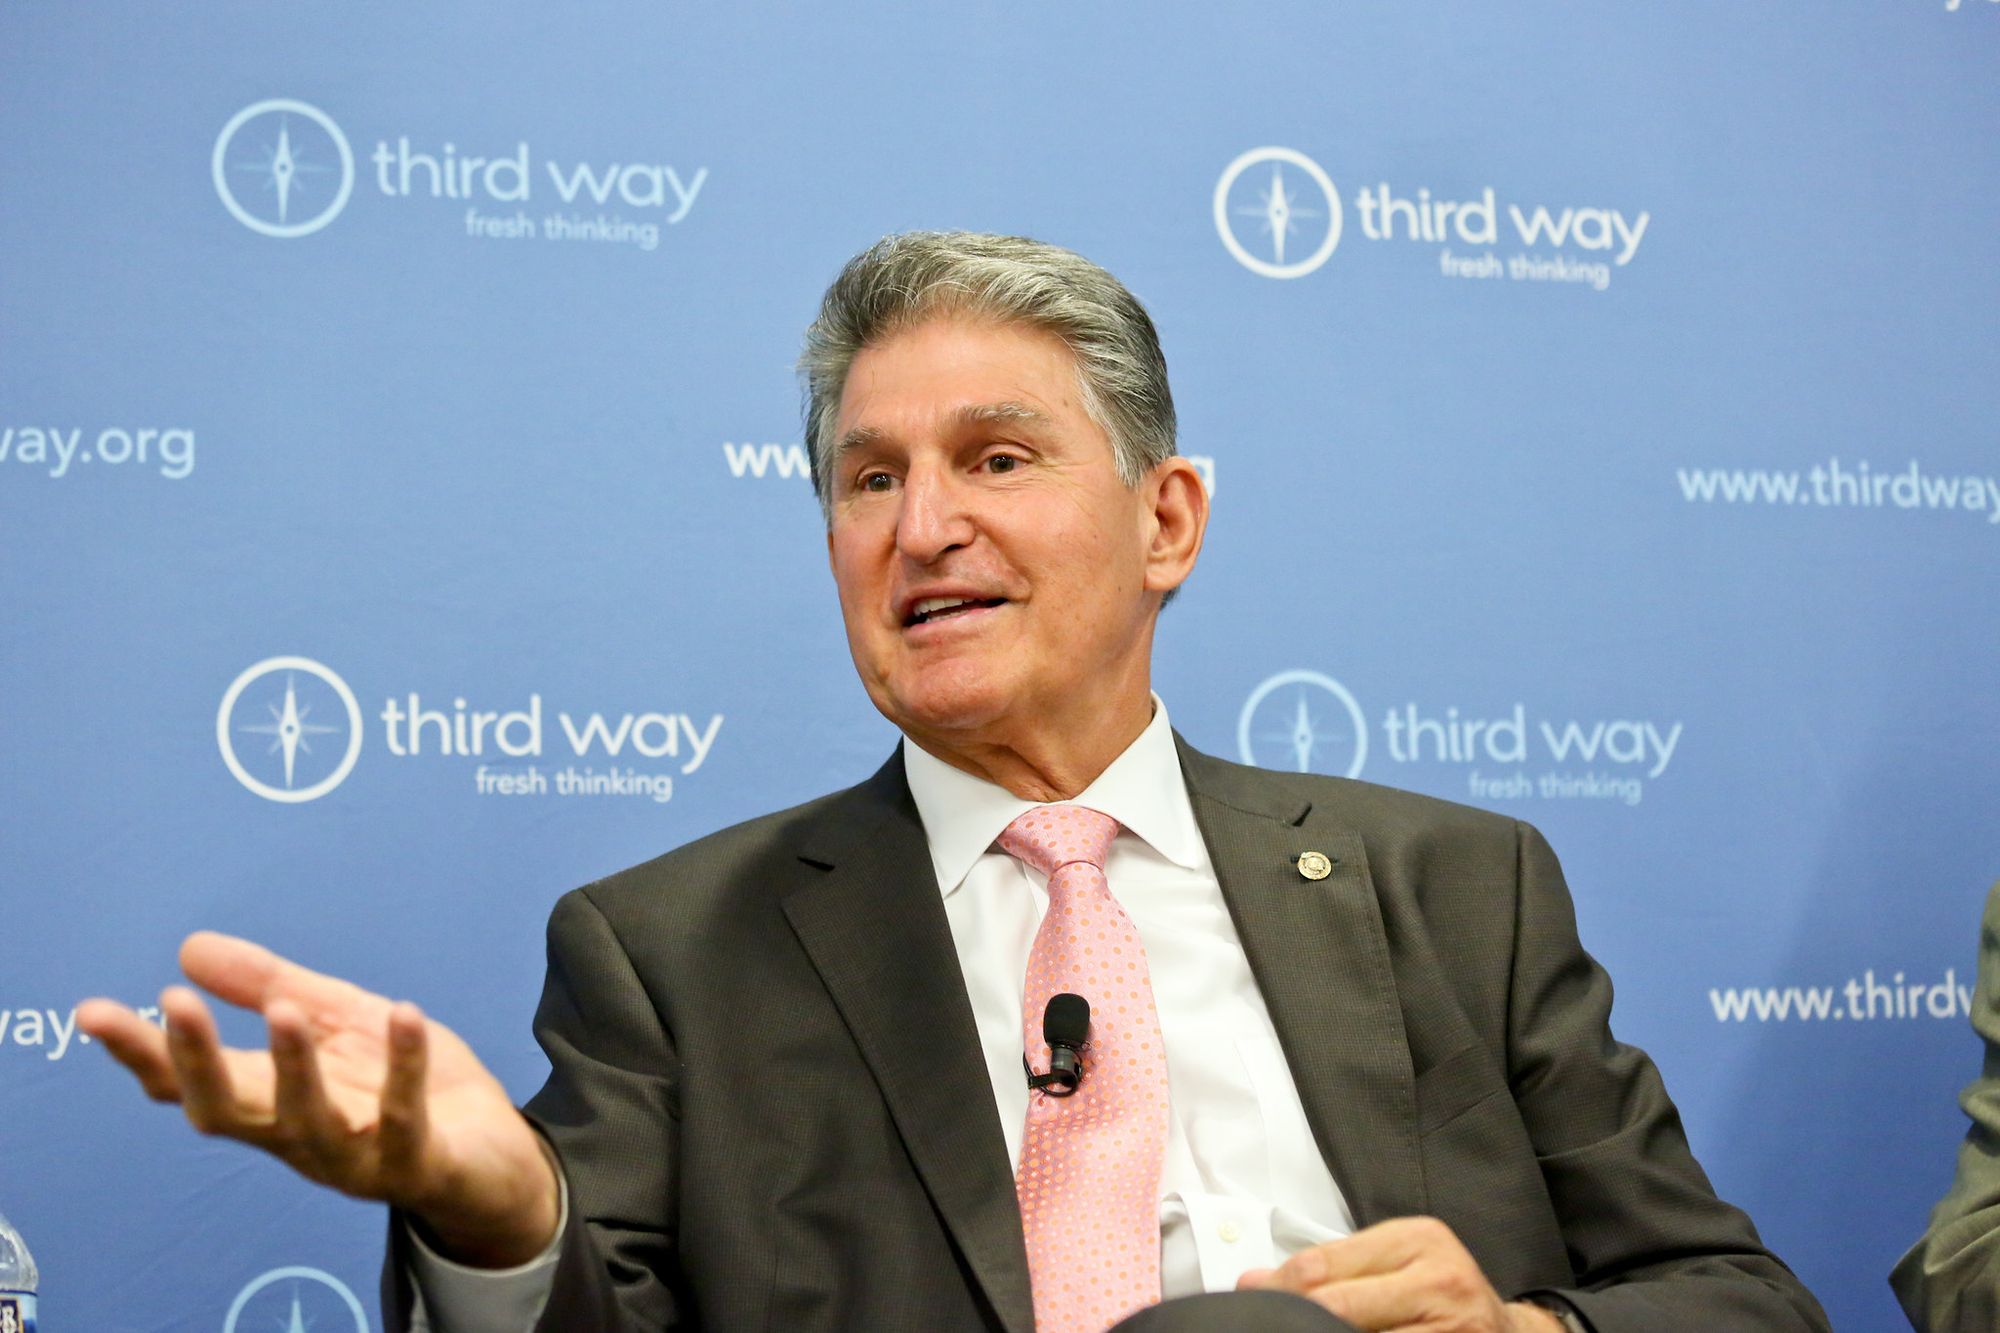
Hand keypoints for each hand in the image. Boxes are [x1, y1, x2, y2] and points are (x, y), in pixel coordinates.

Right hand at [77, 931, 559, 1267]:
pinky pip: (404, 1116)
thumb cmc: (399, 1088)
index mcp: (269, 1101)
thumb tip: (190, 948)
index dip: (141, 1051)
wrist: (490, 1155)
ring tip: (286, 1010)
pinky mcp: (414, 1162)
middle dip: (196, 1061)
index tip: (95, 1010)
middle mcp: (295, 1137)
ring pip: (307, 1123)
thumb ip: (268, 986)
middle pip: (226, 1111)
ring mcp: (353, 1156)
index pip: (186, 1084)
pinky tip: (403, 1013)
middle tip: (172, 1004)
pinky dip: (402, 1066)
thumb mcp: (336, 1022)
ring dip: (294, 1068)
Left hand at [1237, 1216, 1563, 1332]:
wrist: (1509, 1331)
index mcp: (1416, 1239)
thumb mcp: (1393, 1262)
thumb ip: (1329, 1267)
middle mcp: (1439, 1279)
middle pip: (1337, 1307)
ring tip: (1299, 1332)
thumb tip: (1252, 1281)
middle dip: (1292, 1318)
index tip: (1250, 1298)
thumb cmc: (1440, 1293)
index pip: (1323, 1264)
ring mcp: (1452, 1327)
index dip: (1277, 1288)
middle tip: (1264, 1325)